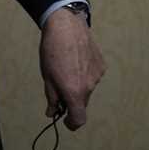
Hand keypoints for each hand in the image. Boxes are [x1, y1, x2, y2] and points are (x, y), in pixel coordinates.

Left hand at [39, 7, 105, 129]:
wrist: (66, 25)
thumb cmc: (52, 50)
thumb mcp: (47, 76)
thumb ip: (51, 97)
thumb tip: (51, 112)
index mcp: (74, 92)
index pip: (79, 119)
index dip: (71, 123)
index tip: (65, 120)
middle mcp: (89, 86)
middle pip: (81, 103)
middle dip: (71, 100)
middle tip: (58, 86)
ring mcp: (97, 76)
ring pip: (87, 88)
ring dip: (78, 85)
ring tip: (66, 66)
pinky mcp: (101, 65)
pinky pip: (92, 76)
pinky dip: (84, 74)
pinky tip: (76, 59)